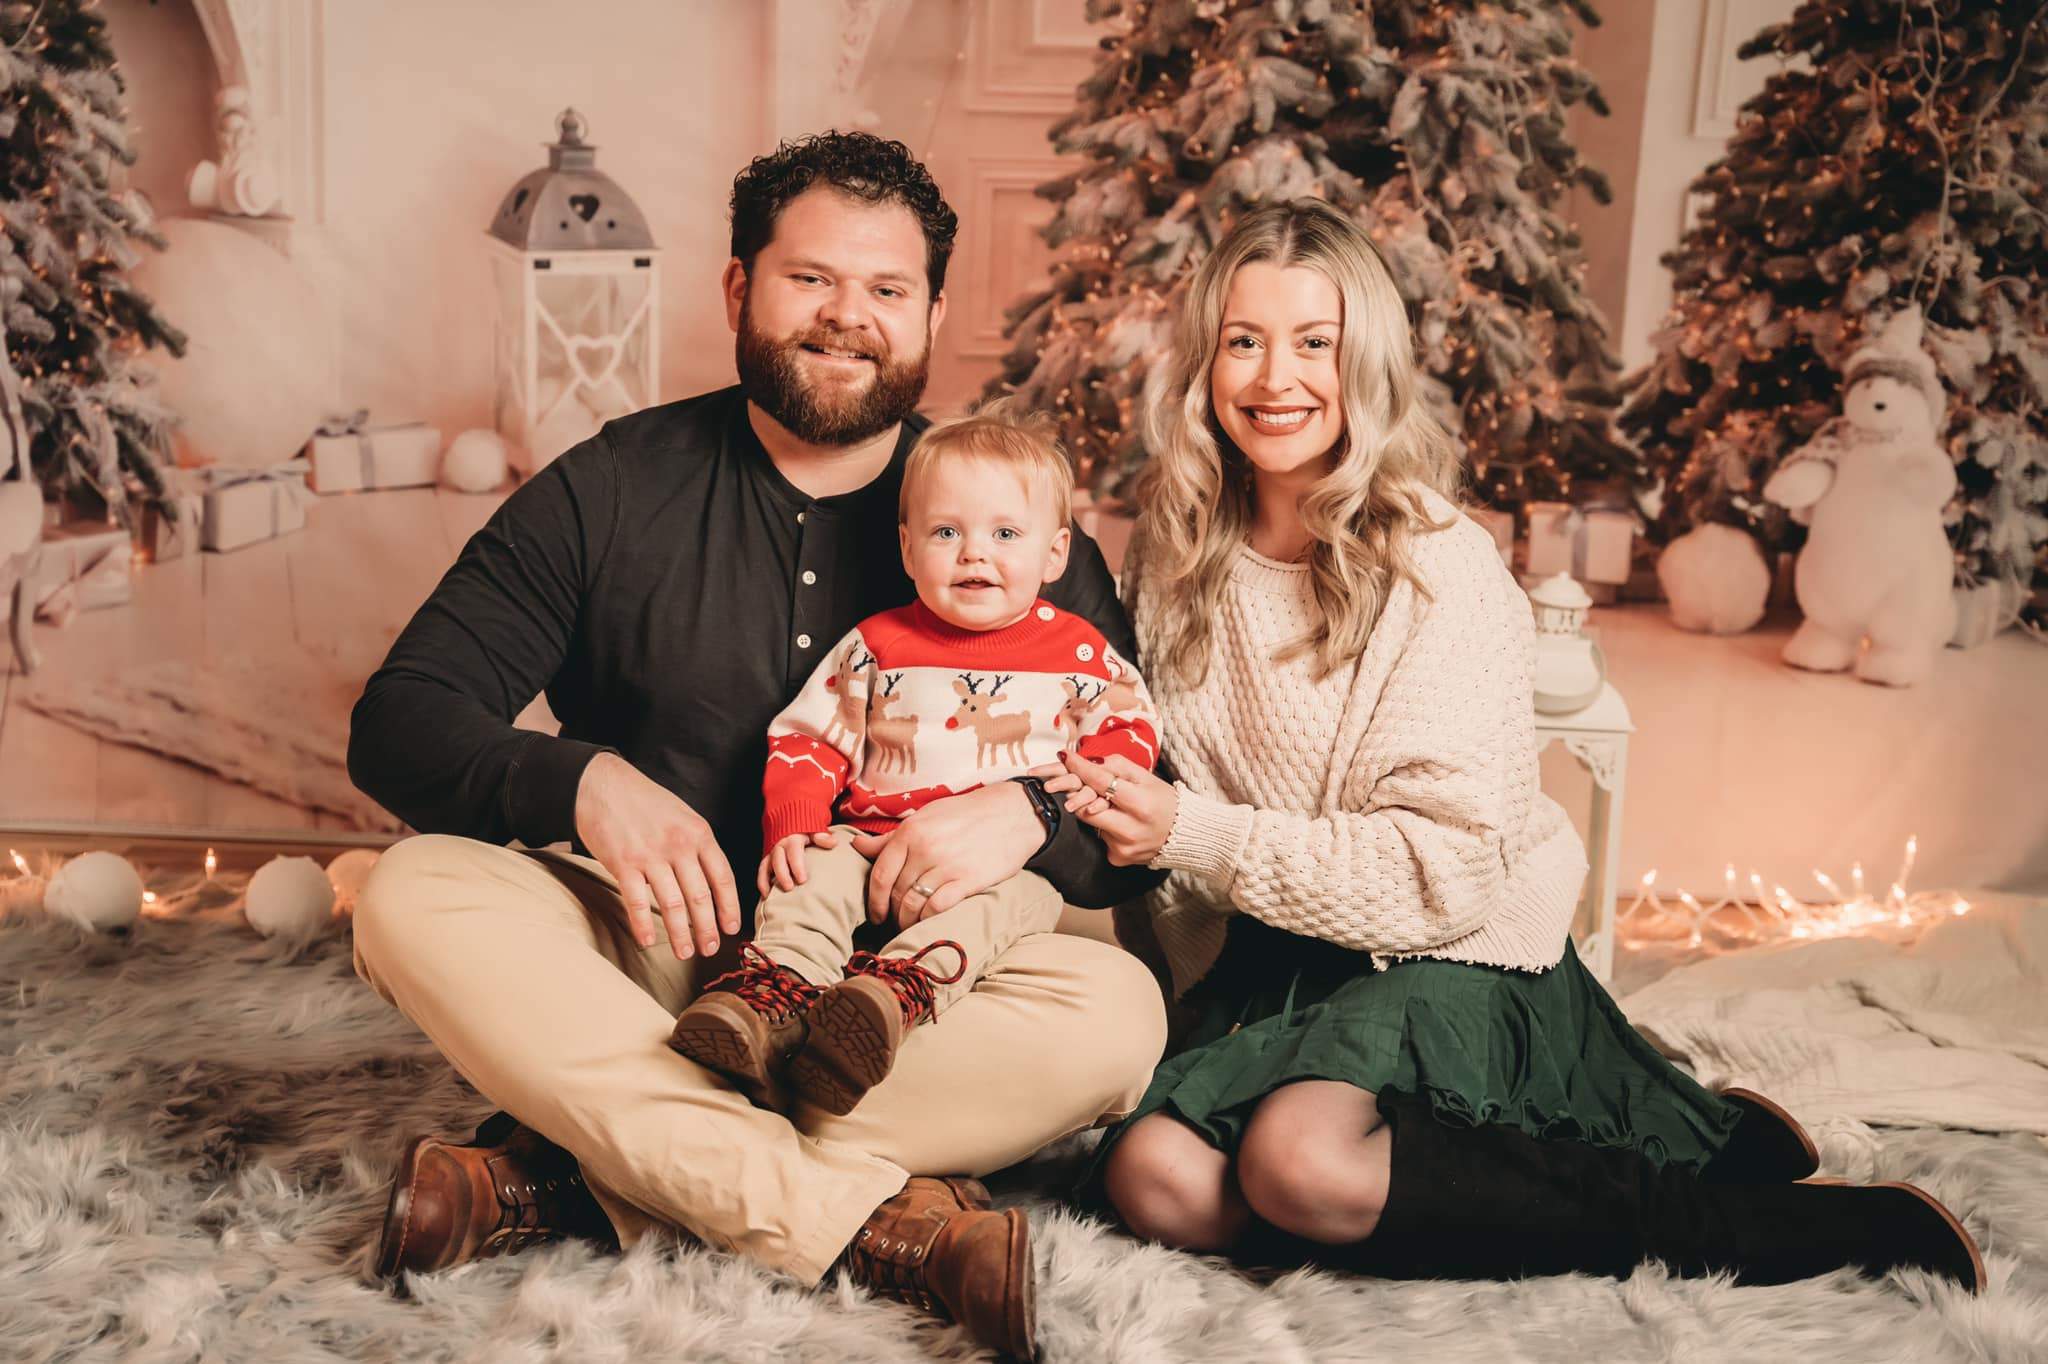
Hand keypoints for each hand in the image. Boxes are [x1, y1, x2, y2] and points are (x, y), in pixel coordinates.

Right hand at [573, 752, 741, 959]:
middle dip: (707, 928)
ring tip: (684, 953)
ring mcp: (650, 856)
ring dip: (680, 934)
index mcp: (699, 834)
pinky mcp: (623, 863)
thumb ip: (697, 845)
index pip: (722, 877)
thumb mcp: (682, 816)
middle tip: (709, 949)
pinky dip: (643, 925)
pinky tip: (648, 941)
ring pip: (673, 905)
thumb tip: (710, 880)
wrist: (603, 783)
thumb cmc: (644, 801)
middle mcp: (678, 846)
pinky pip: (637, 902)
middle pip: (700, 896)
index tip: (730, 928)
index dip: (729, 907)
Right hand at [757, 829, 841, 896]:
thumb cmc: (806, 831)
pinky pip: (761, 871)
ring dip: (767, 880)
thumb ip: (822, 837)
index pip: (794, 852)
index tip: (803, 880)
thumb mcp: (815, 831)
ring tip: (771, 895)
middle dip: (782, 875)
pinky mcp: (767, 859)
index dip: (797, 866)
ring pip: (766, 865)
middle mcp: (780, 845)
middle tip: (789, 888)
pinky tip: (765, 895)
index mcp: (793, 838)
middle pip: (778, 860)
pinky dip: (761, 882)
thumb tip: (833, 843)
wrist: (791, 824)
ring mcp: (772, 852)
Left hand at [849, 781, 1041, 929]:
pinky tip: (928, 922)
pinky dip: (928, 920)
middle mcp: (925, 849)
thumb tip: (857, 846)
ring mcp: (946, 865)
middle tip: (894, 922)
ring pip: (914, 904)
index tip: (875, 914)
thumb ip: (891, 837)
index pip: (880, 874)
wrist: (1012, 813)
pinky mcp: (968, 880)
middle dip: (891, 913)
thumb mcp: (925, 817)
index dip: (874, 900)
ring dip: (907, 921)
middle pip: (896, 893)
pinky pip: (937, 908)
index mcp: (910, 831)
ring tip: (910, 925)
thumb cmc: (966, 814)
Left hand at [1057, 751, 1175, 866]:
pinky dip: (1104, 826)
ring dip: (1094, 809)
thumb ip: (1117, 766)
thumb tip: (1088, 761)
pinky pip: (1099, 836)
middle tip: (1073, 783)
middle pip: (1086, 807)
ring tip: (1114, 806)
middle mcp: (1130, 830)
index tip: (1065, 757)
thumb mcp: (1146, 777)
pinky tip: (1120, 824)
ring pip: (1091, 822)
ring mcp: (1122, 847)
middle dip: (1077, 792)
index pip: (1102, 783)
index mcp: (1141, 805)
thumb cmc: (1165, 802)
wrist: (1184, 835)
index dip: (1081, 768)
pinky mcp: (1117, 858)